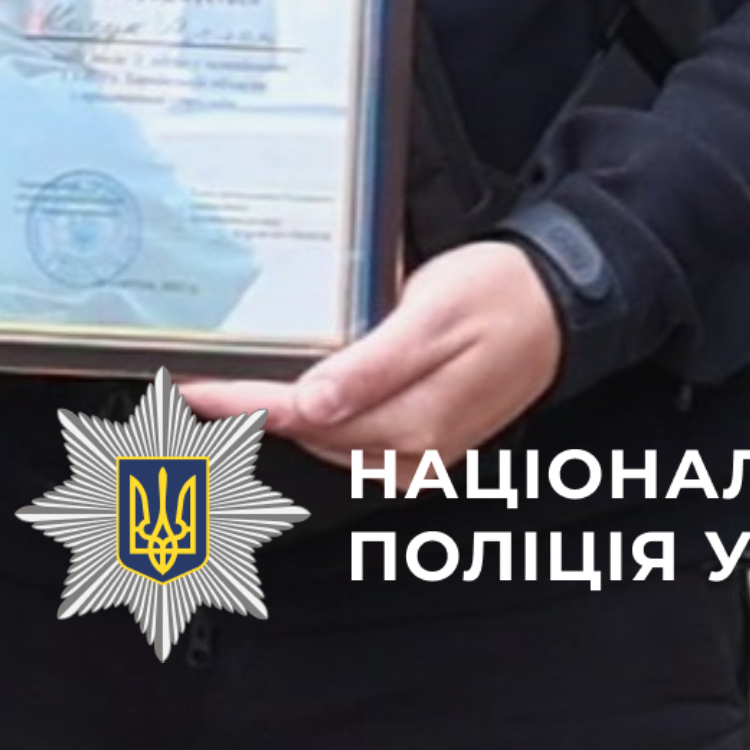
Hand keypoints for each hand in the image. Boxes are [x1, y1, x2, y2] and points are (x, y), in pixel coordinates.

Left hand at [179, 240, 562, 487]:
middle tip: (191, 386)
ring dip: (276, 419)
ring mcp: (417, 450)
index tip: (190, 389)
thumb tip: (311, 406)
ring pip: (326, 441)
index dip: (238, 402)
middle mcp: (408, 448)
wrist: (558, 308)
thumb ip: (371, 367)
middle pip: (305, 434)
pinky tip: (292, 393)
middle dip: (246, 412)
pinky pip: (354, 440)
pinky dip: (315, 419)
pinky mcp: (424, 442)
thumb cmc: (498, 299)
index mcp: (407, 418)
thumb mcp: (431, 317)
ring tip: (224, 390)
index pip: (298, 414)